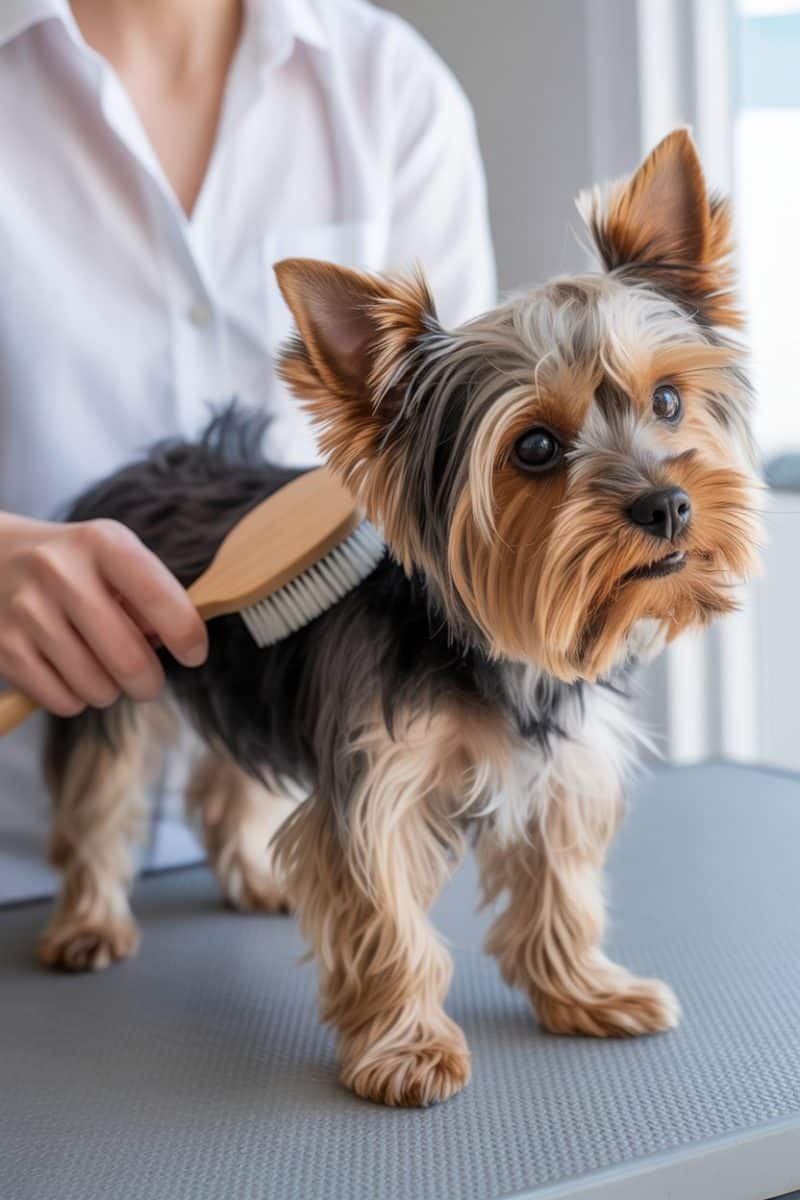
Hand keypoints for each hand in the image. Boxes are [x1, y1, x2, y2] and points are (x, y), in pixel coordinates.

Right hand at [0, 514, 207, 715]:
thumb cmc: (75, 565)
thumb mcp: (113, 557)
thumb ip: (150, 594)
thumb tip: (175, 643)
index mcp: (101, 543)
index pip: (157, 596)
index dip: (185, 634)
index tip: (194, 654)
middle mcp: (60, 572)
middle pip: (128, 658)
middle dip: (149, 682)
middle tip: (148, 683)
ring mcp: (27, 610)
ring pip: (96, 686)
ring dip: (111, 692)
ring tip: (103, 671)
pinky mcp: (4, 645)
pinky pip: (62, 701)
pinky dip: (76, 700)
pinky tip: (71, 675)